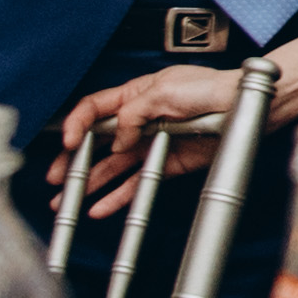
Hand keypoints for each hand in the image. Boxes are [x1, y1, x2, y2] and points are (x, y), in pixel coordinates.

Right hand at [55, 64, 241, 217]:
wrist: (241, 106)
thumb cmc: (209, 88)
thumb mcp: (165, 91)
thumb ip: (134, 114)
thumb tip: (117, 139)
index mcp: (135, 95)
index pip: (94, 109)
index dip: (77, 125)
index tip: (69, 142)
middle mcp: (139, 121)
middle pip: (96, 143)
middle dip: (73, 161)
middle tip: (55, 179)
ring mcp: (151, 144)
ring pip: (112, 167)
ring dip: (89, 184)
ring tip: (67, 202)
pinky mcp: (165, 165)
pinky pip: (136, 183)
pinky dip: (117, 197)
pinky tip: (99, 208)